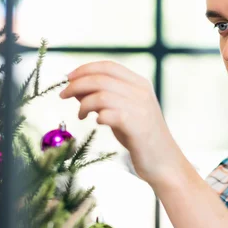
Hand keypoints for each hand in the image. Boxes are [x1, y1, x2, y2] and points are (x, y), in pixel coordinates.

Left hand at [59, 61, 185, 186]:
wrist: (164, 161)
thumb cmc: (140, 137)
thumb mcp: (123, 111)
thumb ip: (104, 98)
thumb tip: (76, 88)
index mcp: (140, 84)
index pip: (108, 66)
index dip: (85, 69)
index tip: (68, 78)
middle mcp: (141, 92)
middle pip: (101, 78)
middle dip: (77, 85)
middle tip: (63, 95)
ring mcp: (140, 108)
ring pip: (101, 95)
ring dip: (84, 104)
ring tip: (81, 115)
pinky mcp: (137, 126)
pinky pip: (108, 114)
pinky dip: (98, 116)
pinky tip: (98, 123)